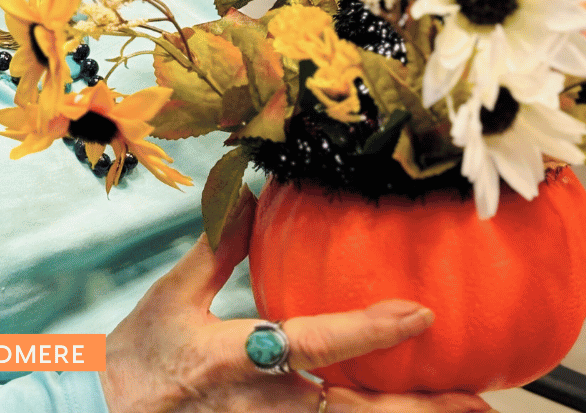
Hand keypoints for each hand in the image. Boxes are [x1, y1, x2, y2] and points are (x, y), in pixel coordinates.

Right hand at [99, 188, 492, 412]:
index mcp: (234, 356)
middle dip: (417, 409)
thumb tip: (247, 194)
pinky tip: (396, 412)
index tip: (420, 314)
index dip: (368, 329)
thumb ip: (217, 247)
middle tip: (478, 405)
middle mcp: (260, 403)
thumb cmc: (140, 355)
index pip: (312, 341)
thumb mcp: (172, 295)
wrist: (107, 411)